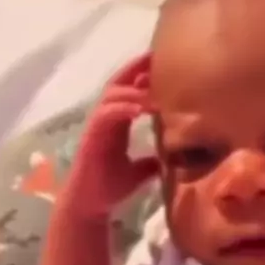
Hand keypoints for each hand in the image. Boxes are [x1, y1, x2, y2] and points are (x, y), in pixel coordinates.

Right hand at [62, 55, 158, 218]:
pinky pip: (105, 116)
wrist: (90, 207)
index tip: (163, 62)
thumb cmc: (110, 187)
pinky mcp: (91, 139)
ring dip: (132, 90)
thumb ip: (153, 160)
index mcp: (116, 123)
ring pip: (111, 97)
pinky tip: (138, 109)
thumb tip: (174, 157)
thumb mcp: (139, 172)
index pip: (129, 90)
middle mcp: (105, 119)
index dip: (142, 74)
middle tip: (156, 57)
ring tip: (153, 89)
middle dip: (135, 69)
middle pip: (118, 84)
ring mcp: (96, 127)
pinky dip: (121, 109)